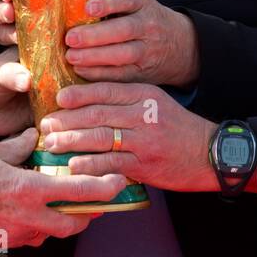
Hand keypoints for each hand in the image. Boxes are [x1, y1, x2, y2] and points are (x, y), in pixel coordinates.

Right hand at [0, 128, 128, 248]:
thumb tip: (38, 137)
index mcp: (27, 189)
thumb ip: (22, 145)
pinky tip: (35, 210)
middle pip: (74, 223)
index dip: (104, 188)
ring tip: (65, 202)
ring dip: (64, 219)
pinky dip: (40, 225)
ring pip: (53, 232)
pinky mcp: (1, 241)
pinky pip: (30, 237)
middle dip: (90, 212)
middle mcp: (25, 217)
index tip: (118, 181)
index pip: (78, 192)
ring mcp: (13, 233)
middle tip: (97, 198)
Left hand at [40, 84, 217, 192]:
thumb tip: (90, 104)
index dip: (79, 94)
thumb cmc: (177, 128)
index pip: (106, 90)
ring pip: (100, 137)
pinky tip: (74, 166)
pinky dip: (90, 164)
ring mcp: (144, 140)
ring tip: (52, 144)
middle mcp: (143, 114)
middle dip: (67, 119)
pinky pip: (111, 163)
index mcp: (144, 95)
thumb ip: (127, 102)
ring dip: (72, 141)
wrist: (209, 153)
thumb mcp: (156, 104)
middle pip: (97, 113)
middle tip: (46, 124)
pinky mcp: (144, 164)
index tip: (59, 98)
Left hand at [64, 0, 199, 87]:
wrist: (180, 46)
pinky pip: (121, 75)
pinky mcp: (144, 72)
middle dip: (95, 35)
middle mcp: (149, 25)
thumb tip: (71, 4)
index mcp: (143, 3)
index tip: (88, 8)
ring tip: (72, 57)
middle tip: (70, 39)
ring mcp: (149, 50)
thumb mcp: (135, 5)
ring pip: (123, 55)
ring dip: (94, 57)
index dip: (108, 3)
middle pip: (124, 30)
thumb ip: (110, 4)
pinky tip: (81, 70)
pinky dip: (99, 74)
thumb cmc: (143, 21)